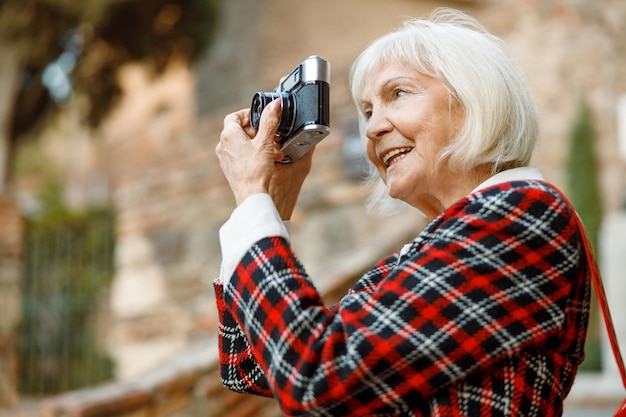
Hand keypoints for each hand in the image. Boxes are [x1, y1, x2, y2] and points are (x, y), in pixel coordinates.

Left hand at [216, 100, 313, 218]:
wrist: (251, 195)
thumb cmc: (256, 170)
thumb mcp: (265, 142)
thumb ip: (270, 121)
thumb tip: (274, 104)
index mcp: (228, 135)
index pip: (235, 116)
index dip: (248, 114)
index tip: (261, 117)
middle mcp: (223, 145)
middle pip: (239, 130)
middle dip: (257, 130)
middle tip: (271, 134)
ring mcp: (225, 158)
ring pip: (241, 143)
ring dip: (258, 143)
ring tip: (273, 148)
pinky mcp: (230, 169)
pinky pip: (241, 155)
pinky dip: (253, 153)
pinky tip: (268, 159)